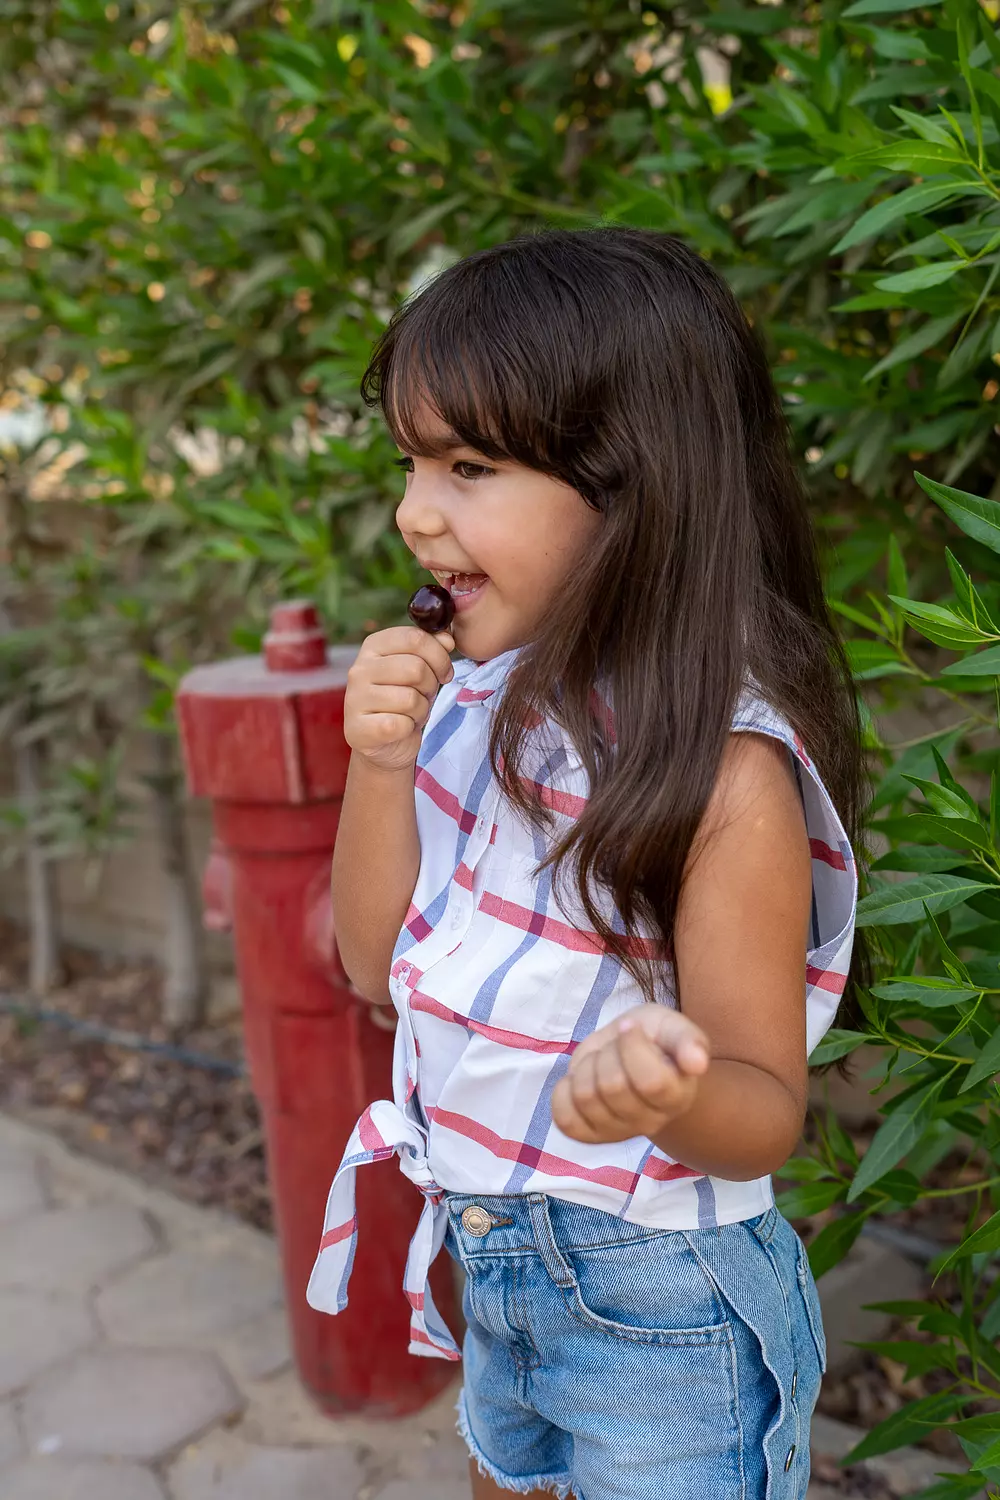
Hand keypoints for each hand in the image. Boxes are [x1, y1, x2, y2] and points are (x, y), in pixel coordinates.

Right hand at [344, 625, 455, 773]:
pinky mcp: (358, 729)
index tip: (444, 672)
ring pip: (410, 699)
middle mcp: (358, 669)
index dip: (439, 656)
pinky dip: (409, 728)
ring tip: (411, 712)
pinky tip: (401, 728)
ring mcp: (355, 699)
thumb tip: (447, 639)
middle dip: (431, 686)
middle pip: (415, 668)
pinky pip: (401, 724)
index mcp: (373, 647)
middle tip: (424, 695)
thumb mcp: (421, 670)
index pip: (414, 638)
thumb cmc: (404, 700)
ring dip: (421, 710)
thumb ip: (433, 649)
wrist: (386, 743)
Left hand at [551, 1005, 709, 1145]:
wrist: (629, 1056)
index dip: (633, 1047)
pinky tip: (580, 1081)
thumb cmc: (655, 1040)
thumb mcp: (672, 1027)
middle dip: (608, 1053)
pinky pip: (565, 1119)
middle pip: (613, 1087)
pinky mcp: (588, 1135)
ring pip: (586, 1098)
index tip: (631, 1028)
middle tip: (616, 1047)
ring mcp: (618, 1132)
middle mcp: (651, 1121)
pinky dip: (564, 1092)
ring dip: (586, 1067)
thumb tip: (696, 1063)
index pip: (651, 1081)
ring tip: (601, 1062)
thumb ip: (688, 1040)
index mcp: (677, 1096)